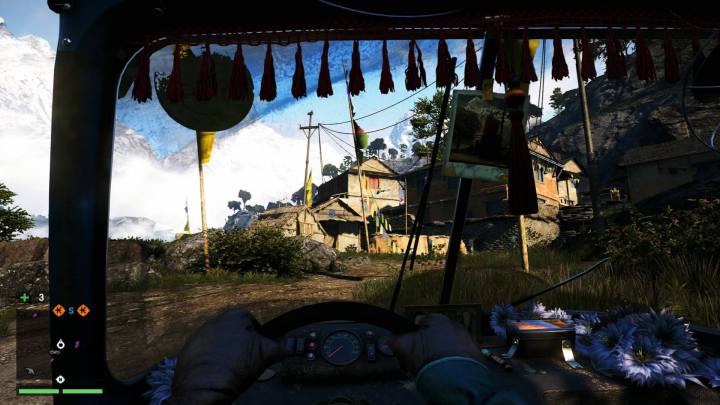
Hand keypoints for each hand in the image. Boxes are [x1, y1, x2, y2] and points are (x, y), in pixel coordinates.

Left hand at [166, 309, 285, 404]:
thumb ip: (277, 347)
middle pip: (233, 329)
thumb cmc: (237, 367)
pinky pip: (203, 349)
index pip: (251, 321)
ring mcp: (199, 333)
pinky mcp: (188, 348)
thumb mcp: (265, 356)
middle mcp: (215, 320)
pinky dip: (209, 357)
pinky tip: (214, 370)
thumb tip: (285, 347)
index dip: (257, 336)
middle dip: (238, 342)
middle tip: (244, 360)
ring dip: (223, 349)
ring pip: (218, 339)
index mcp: (235, 316)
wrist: (204, 387)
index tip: (257, 351)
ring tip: (228, 367)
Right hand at [389, 313, 480, 374]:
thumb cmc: (432, 359)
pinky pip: (459, 356)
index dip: (411, 338)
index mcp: (437, 318)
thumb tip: (388, 341)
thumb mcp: (406, 348)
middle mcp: (454, 325)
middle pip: (434, 335)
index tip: (409, 349)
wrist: (456, 378)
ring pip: (447, 345)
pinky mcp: (475, 354)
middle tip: (420, 360)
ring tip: (432, 367)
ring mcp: (466, 339)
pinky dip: (452, 362)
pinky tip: (445, 371)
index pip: (419, 324)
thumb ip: (395, 342)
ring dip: (439, 354)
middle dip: (427, 346)